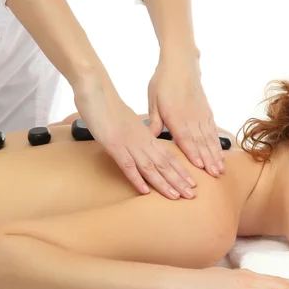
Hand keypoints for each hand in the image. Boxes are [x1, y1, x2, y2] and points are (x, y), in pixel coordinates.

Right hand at [74, 78, 196, 199]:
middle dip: (178, 181)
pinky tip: (145, 191)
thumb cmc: (109, 107)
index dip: (180, 170)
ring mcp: (129, 144)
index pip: (168, 156)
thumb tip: (146, 143)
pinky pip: (128, 165)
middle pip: (164, 164)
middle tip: (191, 195)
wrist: (96, 92)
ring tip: (176, 196)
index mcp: (146, 135)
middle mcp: (142, 141)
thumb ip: (139, 134)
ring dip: (164, 183)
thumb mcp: (129, 122)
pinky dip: (137, 179)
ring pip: (151, 167)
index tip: (191, 183)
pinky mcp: (115, 146)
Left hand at [147, 55, 224, 177]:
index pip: (185, 138)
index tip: (200, 167)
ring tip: (220, 168)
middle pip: (201, 141)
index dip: (193, 154)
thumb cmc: (163, 82)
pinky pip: (213, 129)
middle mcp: (191, 116)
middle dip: (209, 159)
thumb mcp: (153, 101)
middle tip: (215, 175)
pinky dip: (217, 141)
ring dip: (215, 154)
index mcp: (176, 115)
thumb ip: (154, 121)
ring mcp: (201, 113)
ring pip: (209, 137)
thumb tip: (150, 138)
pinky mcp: (206, 110)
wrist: (180, 62)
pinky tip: (220, 151)